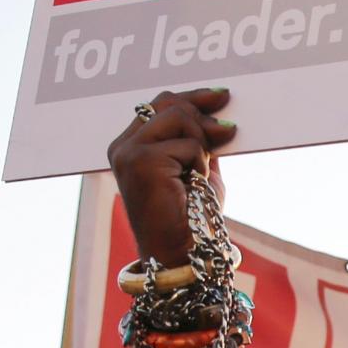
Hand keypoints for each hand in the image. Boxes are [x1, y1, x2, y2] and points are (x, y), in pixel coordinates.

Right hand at [105, 87, 235, 264]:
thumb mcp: (199, 168)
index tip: (222, 95)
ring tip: (197, 176)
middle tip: (225, 135)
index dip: (193, 97)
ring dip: (201, 147)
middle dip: (203, 117)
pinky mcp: (140, 161)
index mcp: (130, 145)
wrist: (184, 252)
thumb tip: (220, 114)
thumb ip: (201, 139)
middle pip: (169, 104)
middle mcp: (122, 146)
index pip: (159, 104)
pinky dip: (200, 166)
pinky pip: (188, 145)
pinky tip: (192, 187)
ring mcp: (128, 152)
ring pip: (180, 118)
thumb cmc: (192, 217)